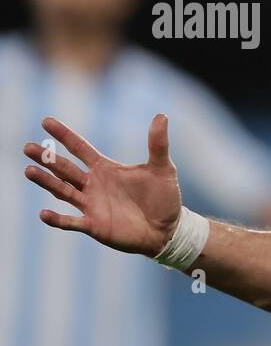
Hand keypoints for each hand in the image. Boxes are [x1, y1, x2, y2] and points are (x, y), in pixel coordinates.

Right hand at [23, 113, 182, 256]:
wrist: (168, 229)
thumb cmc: (164, 197)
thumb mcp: (162, 168)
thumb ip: (158, 144)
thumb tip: (161, 115)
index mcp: (106, 168)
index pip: (80, 148)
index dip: (64, 135)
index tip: (46, 120)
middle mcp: (93, 185)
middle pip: (65, 168)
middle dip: (46, 158)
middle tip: (27, 147)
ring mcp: (91, 205)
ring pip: (62, 191)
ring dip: (46, 182)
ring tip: (28, 170)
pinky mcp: (94, 225)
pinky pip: (71, 222)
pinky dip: (57, 219)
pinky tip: (43, 213)